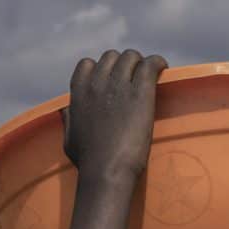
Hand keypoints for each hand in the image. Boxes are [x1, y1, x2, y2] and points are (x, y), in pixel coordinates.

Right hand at [63, 50, 167, 182]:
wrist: (105, 171)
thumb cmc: (88, 162)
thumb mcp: (69, 138)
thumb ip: (68, 119)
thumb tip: (66, 110)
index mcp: (78, 92)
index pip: (87, 64)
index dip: (101, 69)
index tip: (111, 79)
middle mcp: (97, 84)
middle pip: (112, 58)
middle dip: (124, 65)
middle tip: (136, 78)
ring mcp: (118, 86)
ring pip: (131, 57)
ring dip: (141, 63)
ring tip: (150, 75)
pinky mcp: (140, 93)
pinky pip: (150, 65)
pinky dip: (157, 63)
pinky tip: (163, 67)